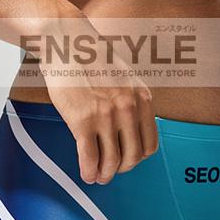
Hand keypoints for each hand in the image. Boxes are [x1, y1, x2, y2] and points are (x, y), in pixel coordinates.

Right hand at [43, 30, 158, 185]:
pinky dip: (88, 171)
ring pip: (112, 161)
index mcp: (142, 99)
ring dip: (105, 175)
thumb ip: (133, 101)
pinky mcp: (83, 120)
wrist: (69, 43)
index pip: (149, 143)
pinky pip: (89, 157)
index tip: (128, 161)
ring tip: (98, 177)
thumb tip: (131, 128)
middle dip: (122, 170)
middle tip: (112, 172)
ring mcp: (106, 116)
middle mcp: (128, 109)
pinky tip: (86, 174)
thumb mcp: (126, 78)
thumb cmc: (93, 59)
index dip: (138, 158)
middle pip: (132, 156)